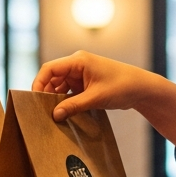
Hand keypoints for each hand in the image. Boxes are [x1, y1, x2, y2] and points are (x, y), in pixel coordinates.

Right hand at [32, 51, 161, 119]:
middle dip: (47, 94)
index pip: (49, 69)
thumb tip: (54, 115)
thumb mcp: (96, 98)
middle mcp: (77, 65)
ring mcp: (81, 74)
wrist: (141, 88)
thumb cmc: (121, 86)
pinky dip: (66, 101)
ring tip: (52, 115)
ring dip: (56, 99)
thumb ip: (73, 106)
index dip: (39, 83)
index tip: (34, 100)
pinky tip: (64, 113)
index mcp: (78, 60)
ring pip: (60, 87)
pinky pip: (69, 92)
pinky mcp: (85, 84)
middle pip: (52, 78)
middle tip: (42, 112)